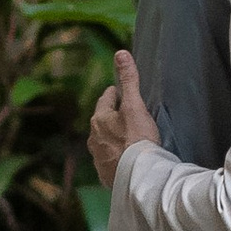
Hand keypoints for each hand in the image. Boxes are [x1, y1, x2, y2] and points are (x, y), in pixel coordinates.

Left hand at [88, 50, 161, 183]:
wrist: (138, 177)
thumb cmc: (137, 140)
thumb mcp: (135, 106)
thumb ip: (129, 80)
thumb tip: (120, 53)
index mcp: (99, 119)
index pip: (106, 100)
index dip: (115, 94)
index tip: (120, 92)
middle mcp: (93, 138)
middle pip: (103, 122)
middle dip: (112, 117)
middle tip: (125, 114)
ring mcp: (97, 157)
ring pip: (104, 142)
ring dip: (112, 138)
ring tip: (126, 139)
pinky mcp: (104, 174)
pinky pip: (109, 160)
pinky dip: (116, 157)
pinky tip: (125, 159)